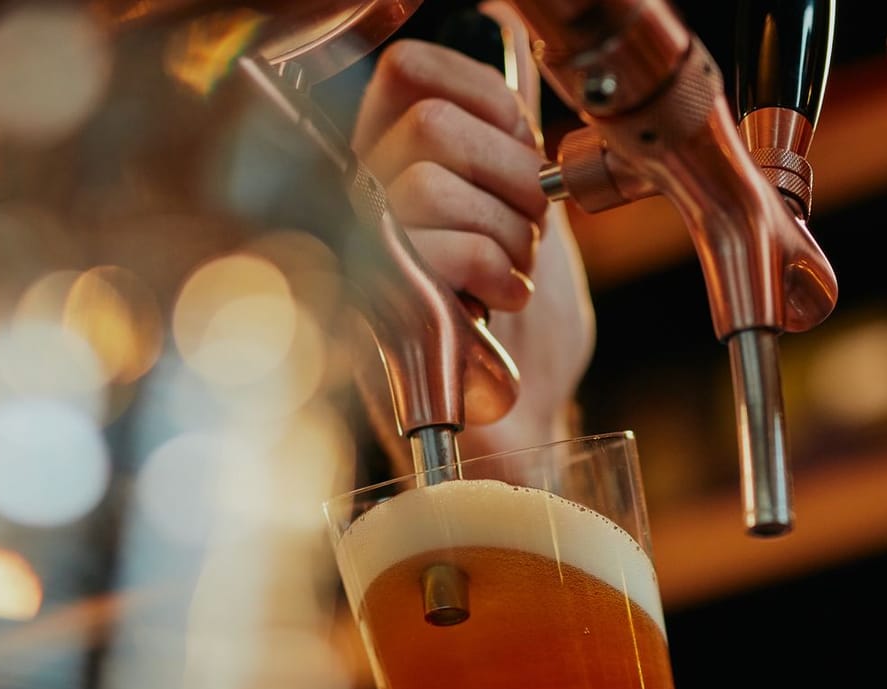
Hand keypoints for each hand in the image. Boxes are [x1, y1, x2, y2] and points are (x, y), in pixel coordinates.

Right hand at [353, 2, 595, 455]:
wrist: (522, 428)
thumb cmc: (522, 334)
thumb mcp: (526, 215)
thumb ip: (511, 143)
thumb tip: (521, 63)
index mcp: (387, 161)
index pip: (409, 71)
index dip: (484, 96)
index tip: (524, 146)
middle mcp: (355, 201)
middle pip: (425, 125)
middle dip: (509, 175)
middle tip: (530, 229)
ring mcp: (356, 258)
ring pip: (426, 184)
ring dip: (502, 231)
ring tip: (514, 273)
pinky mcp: (371, 315)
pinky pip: (430, 249)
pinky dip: (492, 269)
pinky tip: (503, 300)